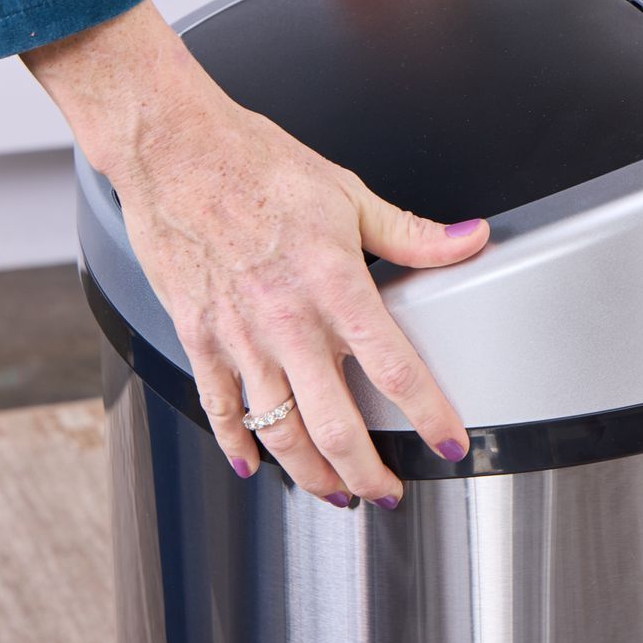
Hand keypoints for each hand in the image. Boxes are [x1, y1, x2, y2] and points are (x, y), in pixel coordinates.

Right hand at [23, 1, 487, 507]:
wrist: (172, 149)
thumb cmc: (255, 164)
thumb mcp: (348, 193)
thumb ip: (412, 234)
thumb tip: (470, 240)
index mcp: (334, 284)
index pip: (394, 369)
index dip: (429, 416)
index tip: (449, 444)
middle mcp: (287, 322)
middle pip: (336, 425)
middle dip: (368, 474)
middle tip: (387, 493)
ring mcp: (239, 337)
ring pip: (280, 432)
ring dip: (311, 474)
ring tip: (335, 492)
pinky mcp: (198, 336)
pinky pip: (221, 408)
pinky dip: (239, 445)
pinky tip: (254, 465)